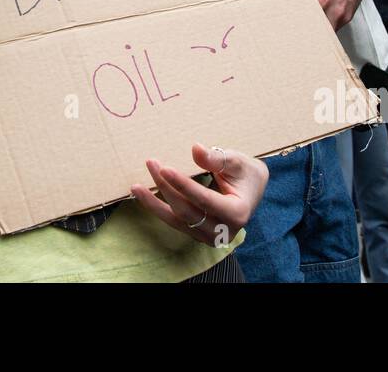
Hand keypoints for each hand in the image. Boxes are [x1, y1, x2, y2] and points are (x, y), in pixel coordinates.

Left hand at [131, 144, 268, 246]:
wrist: (252, 189)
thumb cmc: (245, 172)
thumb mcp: (236, 161)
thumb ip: (217, 158)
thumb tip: (195, 149)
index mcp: (238, 213)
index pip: (204, 200)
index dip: (183, 185)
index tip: (164, 169)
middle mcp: (224, 231)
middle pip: (187, 211)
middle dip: (166, 187)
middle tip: (151, 163)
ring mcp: (210, 236)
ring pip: (177, 220)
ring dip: (155, 202)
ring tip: (135, 187)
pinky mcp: (198, 234)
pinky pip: (175, 222)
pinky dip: (159, 208)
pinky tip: (143, 196)